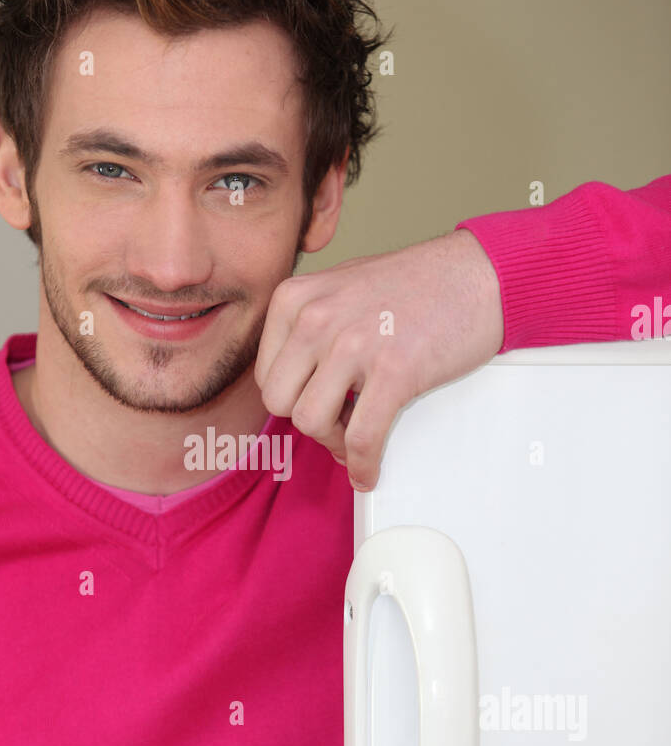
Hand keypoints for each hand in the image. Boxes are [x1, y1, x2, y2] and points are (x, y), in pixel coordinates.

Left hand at [254, 229, 504, 490]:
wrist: (478, 274)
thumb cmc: (417, 284)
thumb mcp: (342, 289)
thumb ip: (312, 326)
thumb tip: (300, 384)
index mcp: (296, 298)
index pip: (266, 374)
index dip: (294, 398)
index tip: (321, 403)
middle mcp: (317, 317)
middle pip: (280, 402)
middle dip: (308, 421)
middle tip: (340, 422)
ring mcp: (354, 344)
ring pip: (311, 423)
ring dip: (334, 442)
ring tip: (358, 436)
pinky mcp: (394, 370)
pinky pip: (361, 438)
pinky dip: (363, 464)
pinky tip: (369, 471)